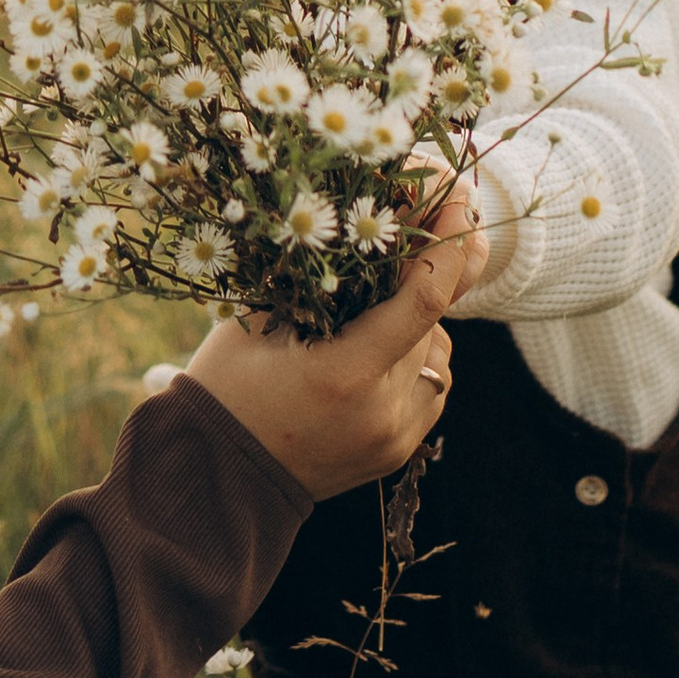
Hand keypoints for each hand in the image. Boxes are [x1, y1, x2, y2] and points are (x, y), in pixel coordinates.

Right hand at [178, 184, 479, 501]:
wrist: (218, 475)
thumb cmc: (227, 385)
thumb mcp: (263, 320)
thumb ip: (322, 281)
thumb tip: (372, 227)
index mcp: (345, 374)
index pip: (423, 300)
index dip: (447, 246)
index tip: (460, 202)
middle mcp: (383, 411)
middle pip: (430, 322)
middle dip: (421, 277)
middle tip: (398, 239)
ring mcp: (396, 437)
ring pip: (437, 352)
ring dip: (418, 322)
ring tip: (367, 313)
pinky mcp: (400, 450)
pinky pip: (431, 384)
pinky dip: (416, 357)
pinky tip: (375, 350)